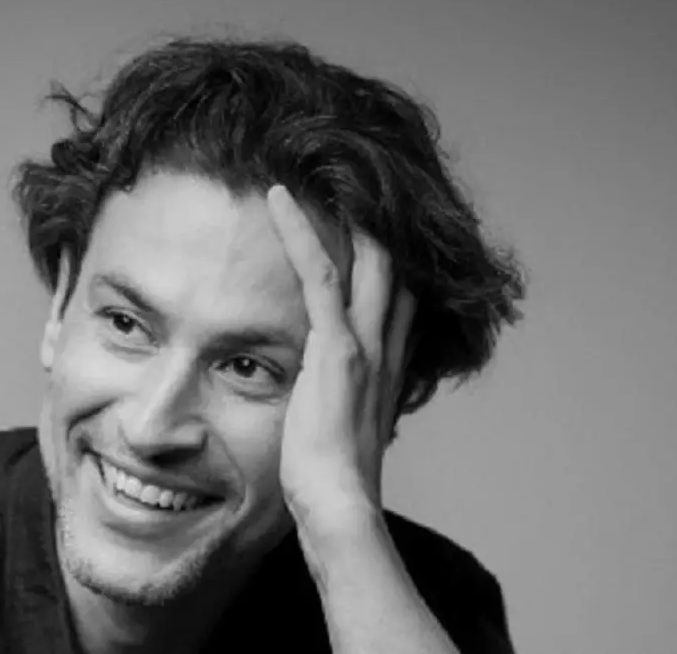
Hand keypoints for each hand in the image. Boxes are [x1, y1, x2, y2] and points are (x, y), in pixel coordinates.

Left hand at [265, 185, 416, 533]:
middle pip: (392, 264)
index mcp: (387, 366)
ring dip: (338, 208)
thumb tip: (336, 405)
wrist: (340, 508)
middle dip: (374, 219)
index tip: (370, 221)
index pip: (400, 296)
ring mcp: (363, 342)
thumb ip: (348, 408)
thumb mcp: (346, 435)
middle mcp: (385, 346)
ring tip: (316, 168)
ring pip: (361, 255)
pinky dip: (298, 229)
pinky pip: (317, 270)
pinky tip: (276, 196)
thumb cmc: (333, 481)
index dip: (392, 256)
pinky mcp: (334, 345)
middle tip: (351, 176)